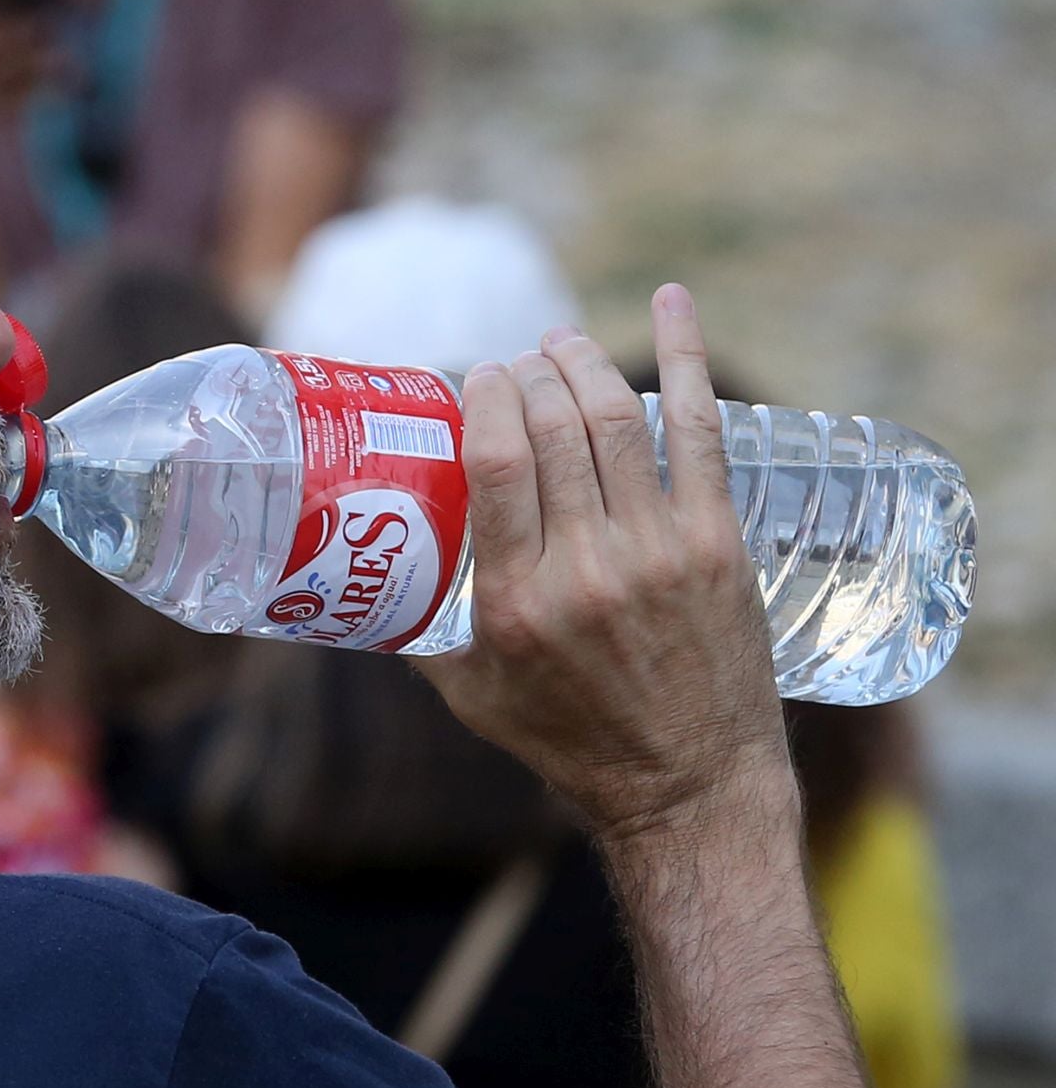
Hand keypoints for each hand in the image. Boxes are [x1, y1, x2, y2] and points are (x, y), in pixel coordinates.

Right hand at [411, 285, 792, 845]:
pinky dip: (686, 358)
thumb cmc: (569, 743)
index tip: (476, 376)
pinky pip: (701, 432)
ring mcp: (661, 551)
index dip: (486, 398)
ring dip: (584, 363)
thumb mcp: (472, 695)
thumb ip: (423, 628)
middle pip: (555, 430)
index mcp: (518, 603)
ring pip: (617, 420)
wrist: (688, 784)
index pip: (498, 464)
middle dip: (530, 375)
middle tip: (518, 366)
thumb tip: (371, 568)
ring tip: (561, 347)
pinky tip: (671, 303)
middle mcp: (588, 570)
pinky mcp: (717, 543)